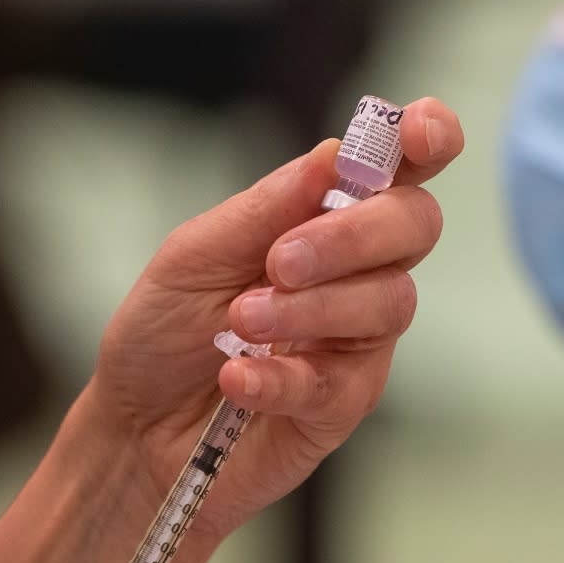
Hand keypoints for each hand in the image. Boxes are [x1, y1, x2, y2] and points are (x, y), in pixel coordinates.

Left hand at [85, 98, 463, 537]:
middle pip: (415, 226)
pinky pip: (340, 379)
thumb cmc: (166, 333)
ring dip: (309, 308)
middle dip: (356, 235)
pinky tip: (237, 377)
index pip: (401, 172)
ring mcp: (359, 339)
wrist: (134, 428)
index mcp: (326, 220)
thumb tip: (334, 156)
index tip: (418, 134)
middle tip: (280, 261)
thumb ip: (266, 208)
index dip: (429, 140)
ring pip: (389, 302)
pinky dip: (282, 375)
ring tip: (240, 322)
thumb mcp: (195, 254)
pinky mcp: (344, 401)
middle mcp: (358, 273)